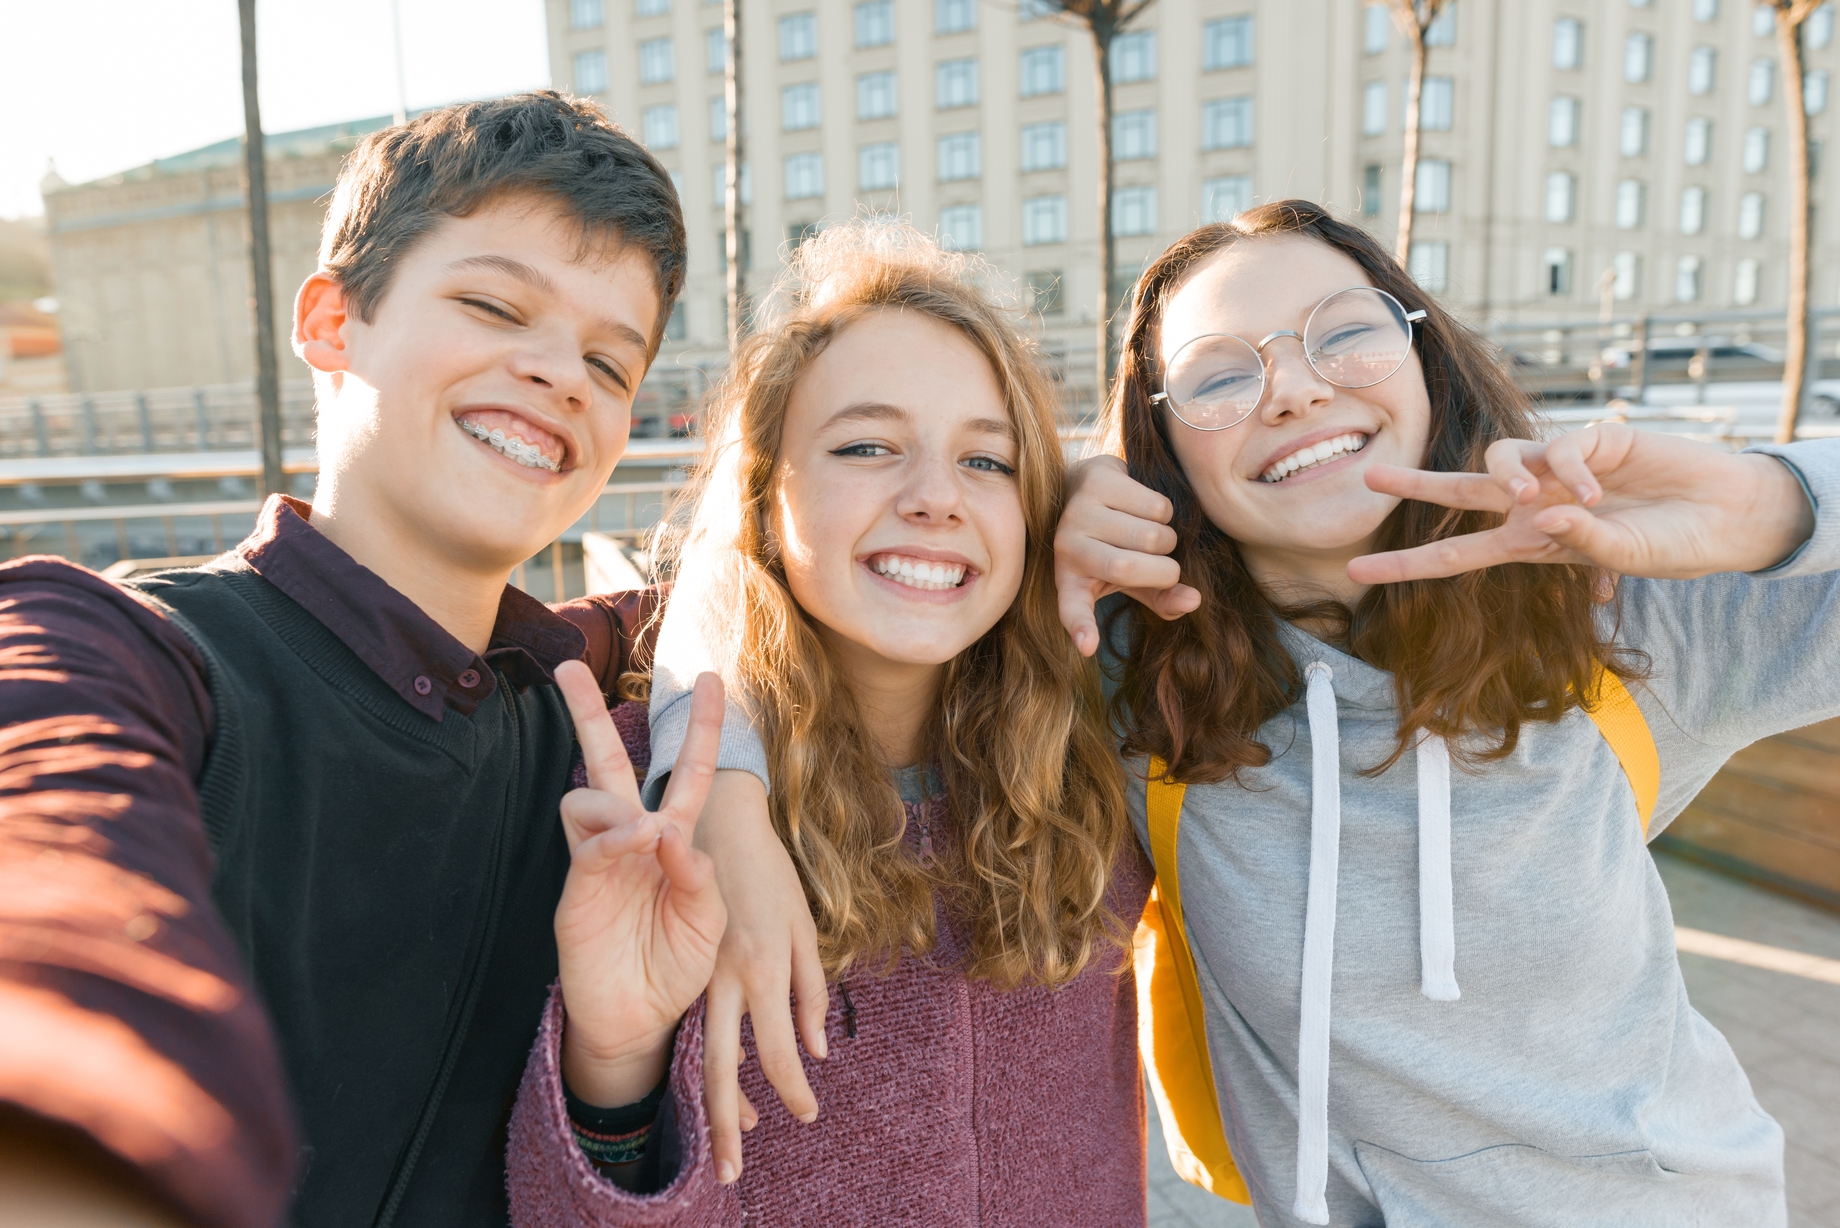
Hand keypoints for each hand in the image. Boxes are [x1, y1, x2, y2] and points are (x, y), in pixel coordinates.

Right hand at [552, 662, 726, 1111]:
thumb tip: (668, 827)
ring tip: (644, 836)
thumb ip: (699, 876)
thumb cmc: (675, 966)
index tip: (713, 678)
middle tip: (567, 667)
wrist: (639, 1020)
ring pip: (590, 795)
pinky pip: (588, 843)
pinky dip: (611, 835)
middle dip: (586, 712)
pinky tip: (633, 843)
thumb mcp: (709, 922)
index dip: (702, 727)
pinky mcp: (578, 888)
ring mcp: (601, 860)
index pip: (686, 772)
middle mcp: (632, 838)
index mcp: (674, 840)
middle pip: (609, 761)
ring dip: (619, 803)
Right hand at [694, 771, 828, 1184]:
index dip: (793, 1090)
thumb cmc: (770, 872)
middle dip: (730, 1125)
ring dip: (716, 1102)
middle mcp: (725, 979)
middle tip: (732, 1172)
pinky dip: (710, 1059)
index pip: (775, 1052)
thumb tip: (818, 1050)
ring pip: (701, 1052)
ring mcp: (697, 973)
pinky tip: (722, 1085)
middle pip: (723, 1069)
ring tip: (728, 1143)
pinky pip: (695, 1024)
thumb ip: (811, 991)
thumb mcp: (804, 926)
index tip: (808, 1115)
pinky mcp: (683, 964)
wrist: (716, 820)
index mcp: (763, 968)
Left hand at [1053, 456, 1201, 656]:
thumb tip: (1194, 600)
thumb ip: (1161, 597)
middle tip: (1163, 562)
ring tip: (1151, 532)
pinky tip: (1145, 507)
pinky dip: (1165, 511)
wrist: (1084, 485)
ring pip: (1152, 535)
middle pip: (1130, 568)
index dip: (1082, 627)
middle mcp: (1067, 547)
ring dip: (1168, 537)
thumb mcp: (1132, 578)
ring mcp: (1078, 511)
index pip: (1072, 609)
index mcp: (1071, 581)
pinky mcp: (1097, 480)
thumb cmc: (1112, 542)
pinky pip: (1156, 507)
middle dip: (1165, 569)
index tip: (1087, 647)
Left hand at [1349, 425, 1815, 583]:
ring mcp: (1561, 471)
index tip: (1358, 572)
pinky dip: (1571, 472)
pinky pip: (1560, 451)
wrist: (1728, 515)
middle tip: (1370, 478)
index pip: (1459, 556)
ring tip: (1536, 494)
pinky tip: (1599, 493)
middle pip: (1461, 492)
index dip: (1409, 564)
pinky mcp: (1592, 441)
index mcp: (1532, 543)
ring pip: (1502, 459)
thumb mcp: (1625, 559)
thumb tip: (1540, 513)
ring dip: (1510, 476)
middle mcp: (1537, 505)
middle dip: (1415, 486)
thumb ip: (1582, 545)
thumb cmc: (1675, 544)